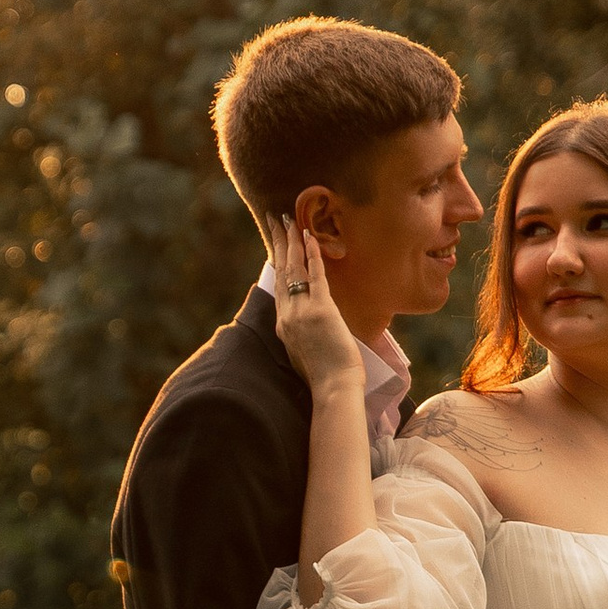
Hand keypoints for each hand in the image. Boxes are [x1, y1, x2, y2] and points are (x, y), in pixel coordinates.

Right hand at [266, 218, 367, 400]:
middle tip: (274, 219)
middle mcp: (287, 315)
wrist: (333, 389)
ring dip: (291, 241)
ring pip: (293, 269)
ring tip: (288, 220)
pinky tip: (309, 237)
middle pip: (280, 271)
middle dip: (277, 243)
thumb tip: (309, 329)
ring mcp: (301, 312)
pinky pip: (314, 276)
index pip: (279, 286)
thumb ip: (303, 337)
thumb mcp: (306, 355)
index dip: (277, 262)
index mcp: (283, 326)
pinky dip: (312, 255)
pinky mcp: (320, 310)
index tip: (276, 244)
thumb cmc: (326, 379)